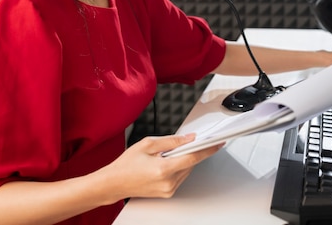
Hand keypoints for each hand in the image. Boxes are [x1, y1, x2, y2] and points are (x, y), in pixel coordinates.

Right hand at [102, 134, 222, 201]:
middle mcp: (168, 182)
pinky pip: (180, 176)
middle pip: (191, 163)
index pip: (193, 157)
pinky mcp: (167, 193)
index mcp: (163, 169)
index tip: (217, 143)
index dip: (207, 149)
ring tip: (170, 153)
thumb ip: (171, 141)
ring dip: (184, 159)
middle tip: (189, 141)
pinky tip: (168, 162)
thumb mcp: (148, 144)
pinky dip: (179, 167)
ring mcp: (168, 190)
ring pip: (186, 170)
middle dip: (192, 151)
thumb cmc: (126, 164)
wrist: (114, 183)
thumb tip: (189, 138)